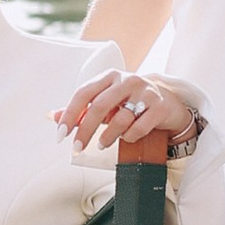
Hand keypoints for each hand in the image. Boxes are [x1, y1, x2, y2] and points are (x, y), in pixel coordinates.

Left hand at [55, 68, 200, 149]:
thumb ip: (82, 109)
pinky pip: (138, 128)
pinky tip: (127, 138)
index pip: (84, 92)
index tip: (61, 133)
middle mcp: (127, 80)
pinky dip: (129, 137)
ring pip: (120, 119)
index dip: (70, 114)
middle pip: (100, 106)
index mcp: (110, 76)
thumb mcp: (107, 103)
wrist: (169, 104)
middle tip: (77, 147)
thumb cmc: (132, 103)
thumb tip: (55, 117)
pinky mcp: (159, 107)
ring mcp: (145, 92)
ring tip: (102, 144)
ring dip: (107, 137)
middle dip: (85, 130)